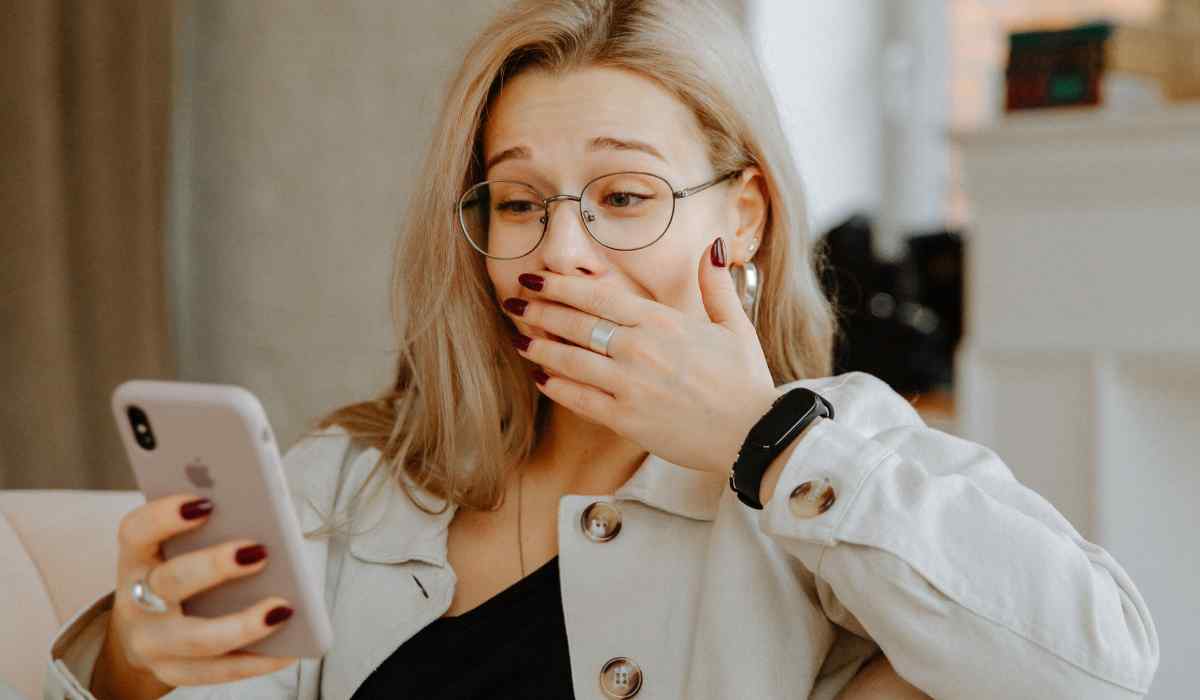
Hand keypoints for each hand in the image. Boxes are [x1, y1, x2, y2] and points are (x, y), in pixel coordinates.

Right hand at [95, 493, 297, 692]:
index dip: (165, 516)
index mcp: (137, 558)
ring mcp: (152, 642)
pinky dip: (256, 661)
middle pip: (171, 582)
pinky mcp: (174, 672)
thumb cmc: (175, 573)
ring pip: (196, 638)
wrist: (141, 633)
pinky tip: (288, 649)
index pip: (137, 531)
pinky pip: (218, 672)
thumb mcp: (176, 548)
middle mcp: (136, 600)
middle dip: (215, 566)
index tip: (205, 502)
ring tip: (283, 609)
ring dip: (243, 624)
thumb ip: (210, 528)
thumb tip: (266, 514)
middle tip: (259, 551)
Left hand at [502, 236, 781, 474]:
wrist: (754, 434)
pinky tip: (541, 378)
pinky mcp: (626, 419)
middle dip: (538, 311)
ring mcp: (630, 385)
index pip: (597, 297)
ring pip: (569, 360)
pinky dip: (556, 386)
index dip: (559, 286)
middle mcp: (640, 349)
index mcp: (663, 322)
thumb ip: (715, 286)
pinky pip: (579, 399)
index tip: (535, 279)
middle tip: (513, 303)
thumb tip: (711, 247)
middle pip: (575, 324)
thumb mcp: (735, 326)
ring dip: (539, 348)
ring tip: (518, 340)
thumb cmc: (745, 381)